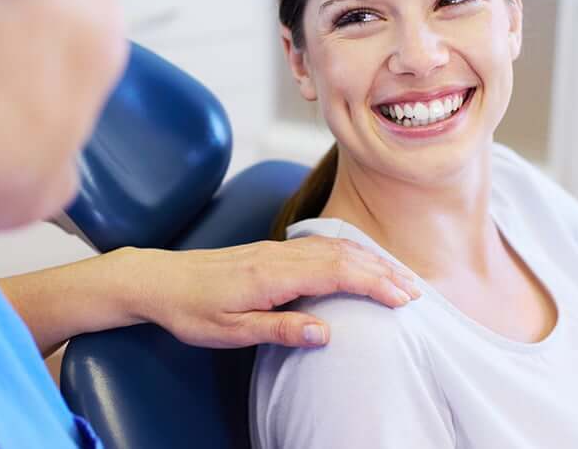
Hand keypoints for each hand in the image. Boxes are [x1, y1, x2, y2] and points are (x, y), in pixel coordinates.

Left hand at [126, 237, 420, 348]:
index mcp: (273, 275)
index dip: (374, 283)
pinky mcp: (271, 250)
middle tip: (415, 290)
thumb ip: (279, 328)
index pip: (337, 273)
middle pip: (342, 255)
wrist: (163, 279)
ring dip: (368, 258)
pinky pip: (318, 244)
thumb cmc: (193, 309)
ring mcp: (276, 249)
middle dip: (381, 270)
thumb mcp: (230, 331)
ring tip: (396, 275)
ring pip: (332, 246)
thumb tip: (326, 332)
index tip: (404, 298)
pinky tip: (356, 258)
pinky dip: (346, 251)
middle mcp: (279, 255)